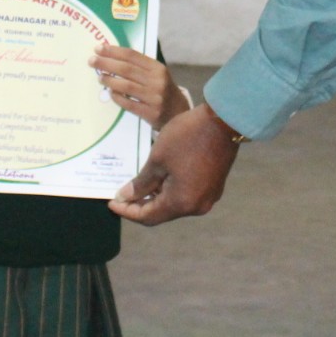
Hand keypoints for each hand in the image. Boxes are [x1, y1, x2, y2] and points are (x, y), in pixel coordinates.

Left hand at [93, 47, 190, 130]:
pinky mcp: (150, 113)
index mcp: (158, 68)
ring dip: (110, 81)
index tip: (99, 48)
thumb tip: (112, 58)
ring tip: (100, 77)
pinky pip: (128, 104)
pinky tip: (110, 93)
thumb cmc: (163, 91)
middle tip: (92, 61)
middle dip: (107, 63)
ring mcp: (154, 98)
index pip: (132, 55)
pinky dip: (117, 98)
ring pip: (126, 86)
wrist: (179, 115)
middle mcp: (157, 81)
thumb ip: (140, 67)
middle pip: (127, 69)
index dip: (114, 51)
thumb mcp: (157, 75)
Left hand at [110, 102, 240, 225]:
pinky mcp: (214, 186)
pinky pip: (187, 195)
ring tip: (139, 185)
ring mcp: (208, 197)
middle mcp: (196, 207)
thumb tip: (125, 197)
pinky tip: (161, 178)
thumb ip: (141, 183)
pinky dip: (171, 191)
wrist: (224, 120)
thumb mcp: (158, 159)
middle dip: (141, 205)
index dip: (127, 211)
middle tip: (123, 194)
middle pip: (162, 213)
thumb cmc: (187, 138)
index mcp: (181, 203)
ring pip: (175, 204)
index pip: (148, 217)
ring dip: (156, 197)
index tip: (111, 202)